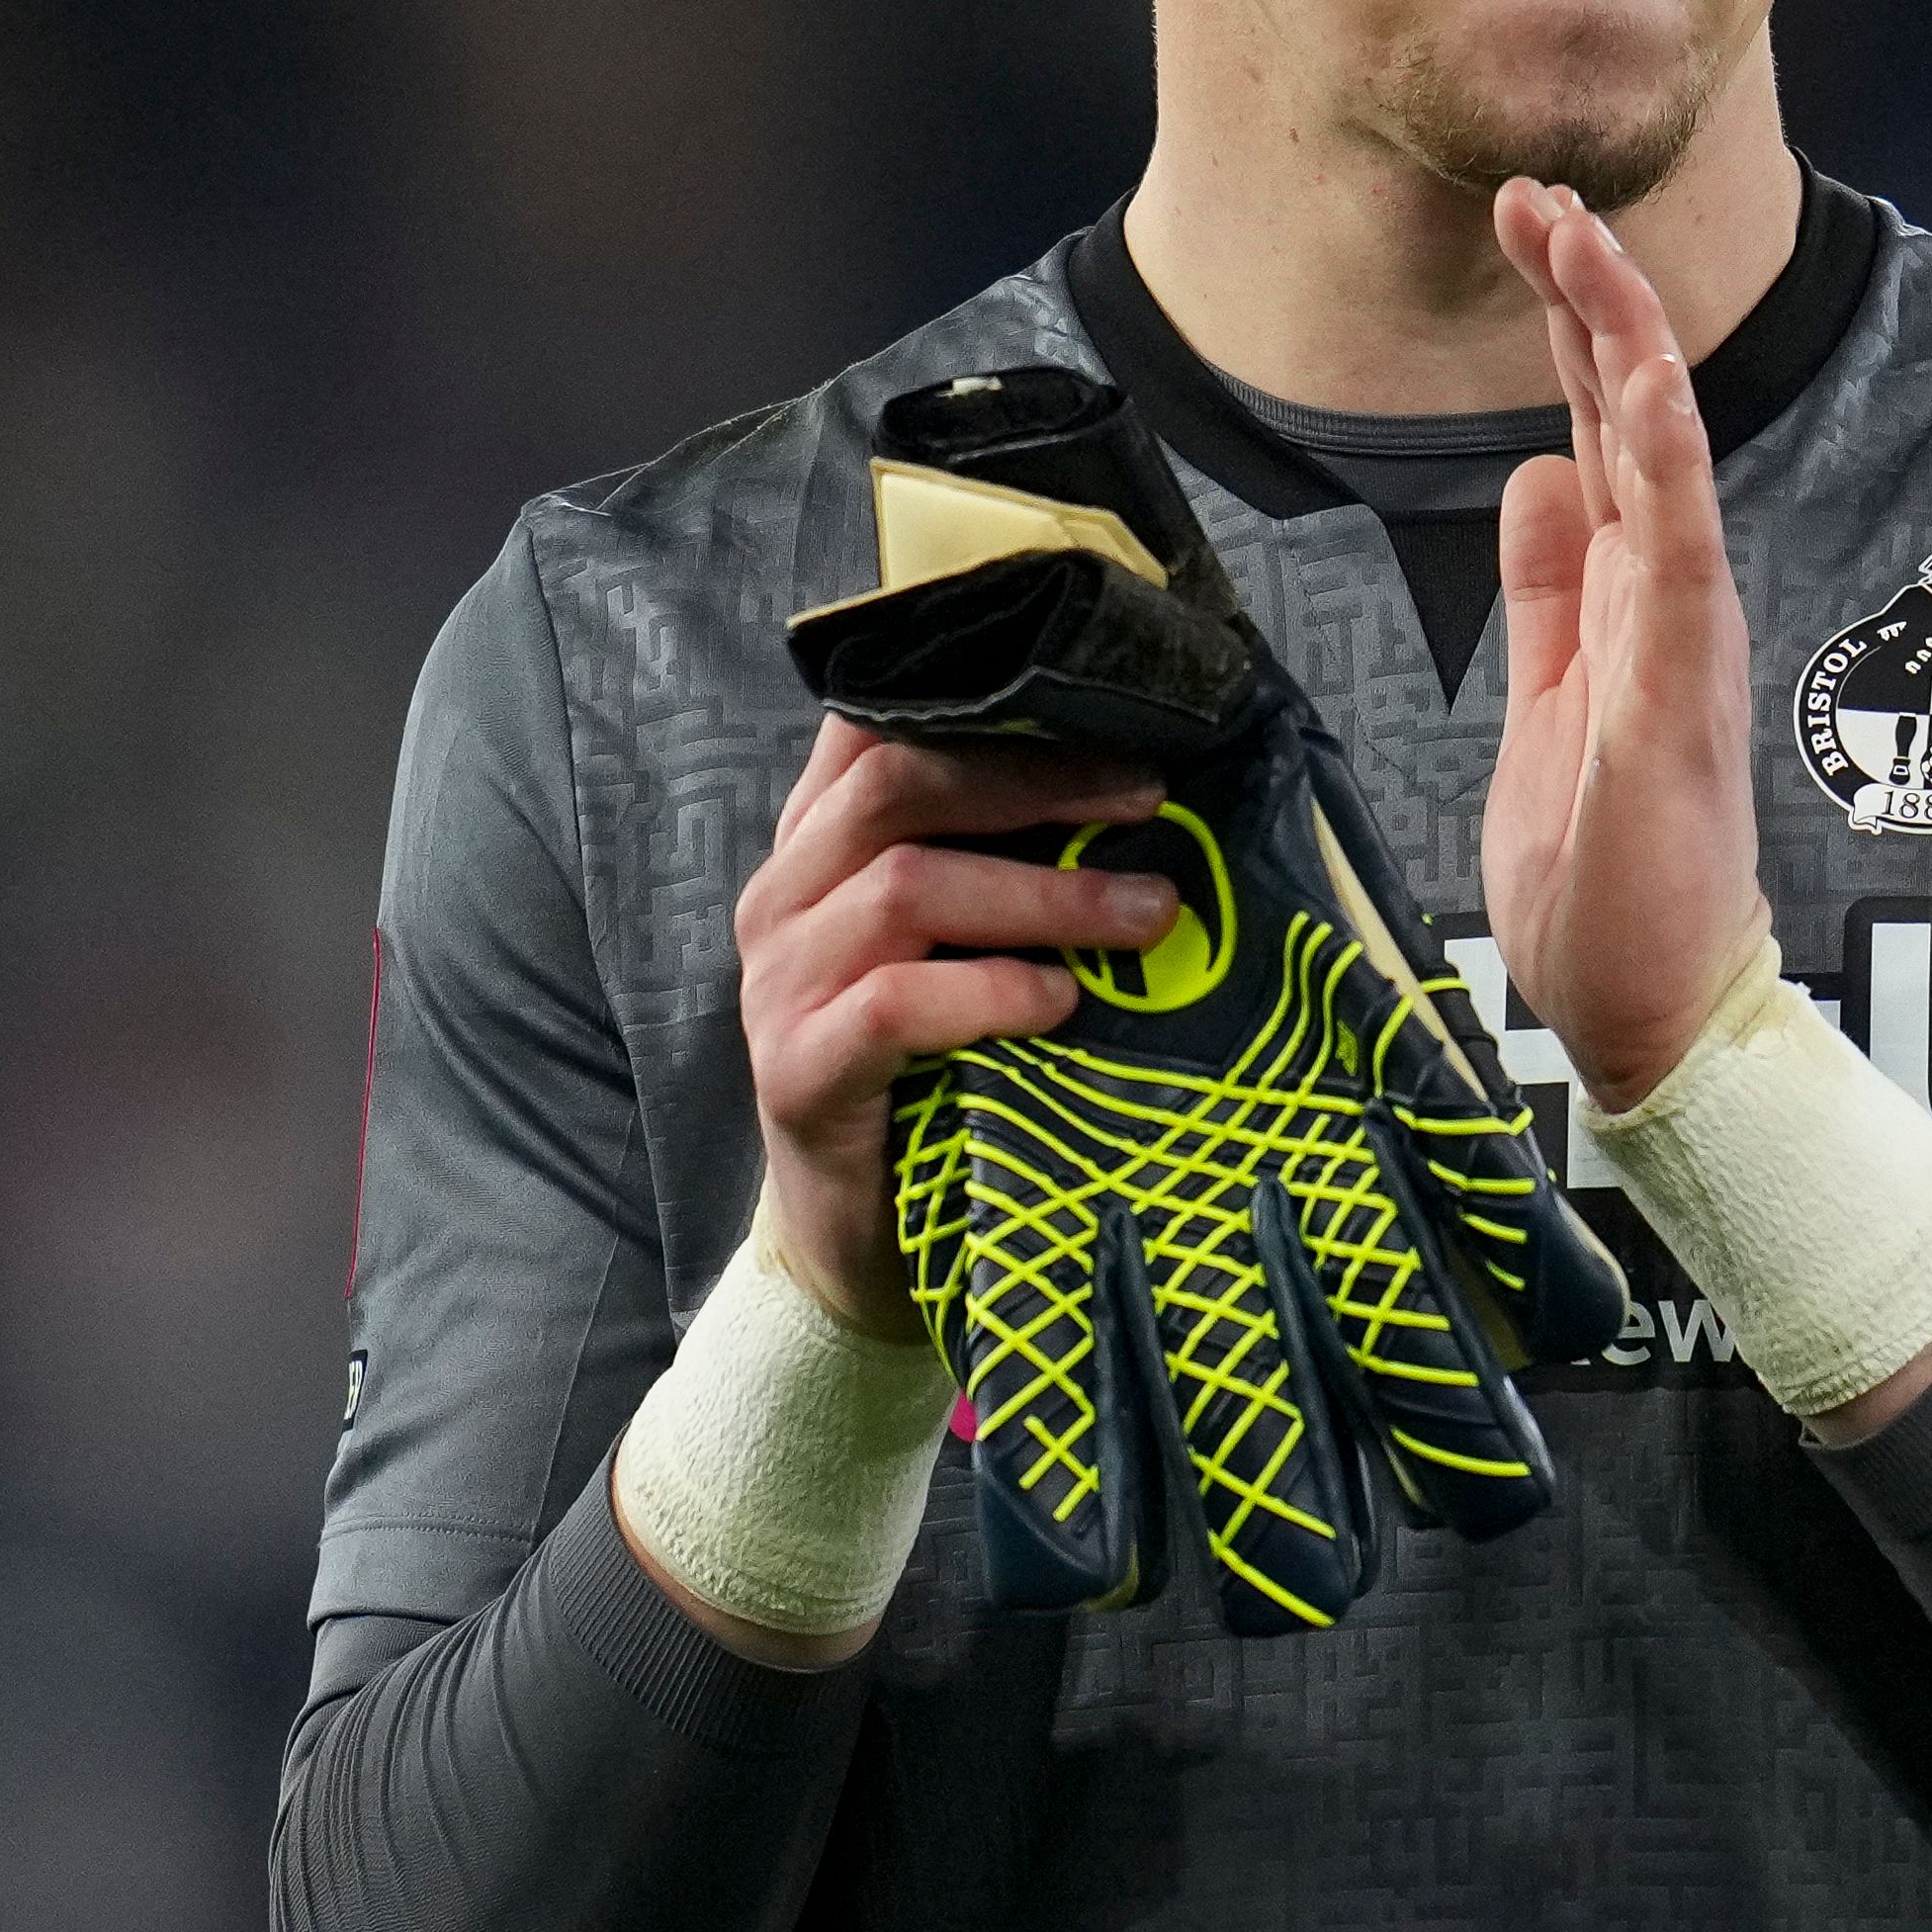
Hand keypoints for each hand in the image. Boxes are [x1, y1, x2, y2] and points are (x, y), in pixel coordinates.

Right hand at [732, 717, 1180, 1339]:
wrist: (858, 1236)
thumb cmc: (936, 1064)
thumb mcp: (965, 941)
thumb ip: (1007, 858)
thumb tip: (1149, 786)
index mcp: (821, 841)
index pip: (876, 723)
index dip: (982, 697)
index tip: (1101, 696)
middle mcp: (784, 893)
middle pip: (900, 785)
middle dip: (1039, 783)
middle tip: (1153, 800)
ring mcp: (779, 981)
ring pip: (905, 886)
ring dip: (1044, 894)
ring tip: (1148, 912)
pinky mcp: (796, 1071)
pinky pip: (892, 1004)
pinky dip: (989, 994)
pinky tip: (1059, 1003)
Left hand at [1485, 179, 1773, 1112]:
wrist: (1652, 1013)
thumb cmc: (1606, 883)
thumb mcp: (1546, 704)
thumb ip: (1552, 595)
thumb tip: (1539, 481)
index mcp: (1629, 600)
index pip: (1596, 434)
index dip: (1568, 327)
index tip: (1528, 229)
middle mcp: (1669, 599)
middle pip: (1630, 415)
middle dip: (1587, 295)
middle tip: (1537, 188)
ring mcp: (1684, 637)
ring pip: (1665, 454)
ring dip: (1624, 341)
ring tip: (1581, 235)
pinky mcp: (1684, 691)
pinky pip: (1682, 551)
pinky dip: (1665, 458)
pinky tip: (1639, 377)